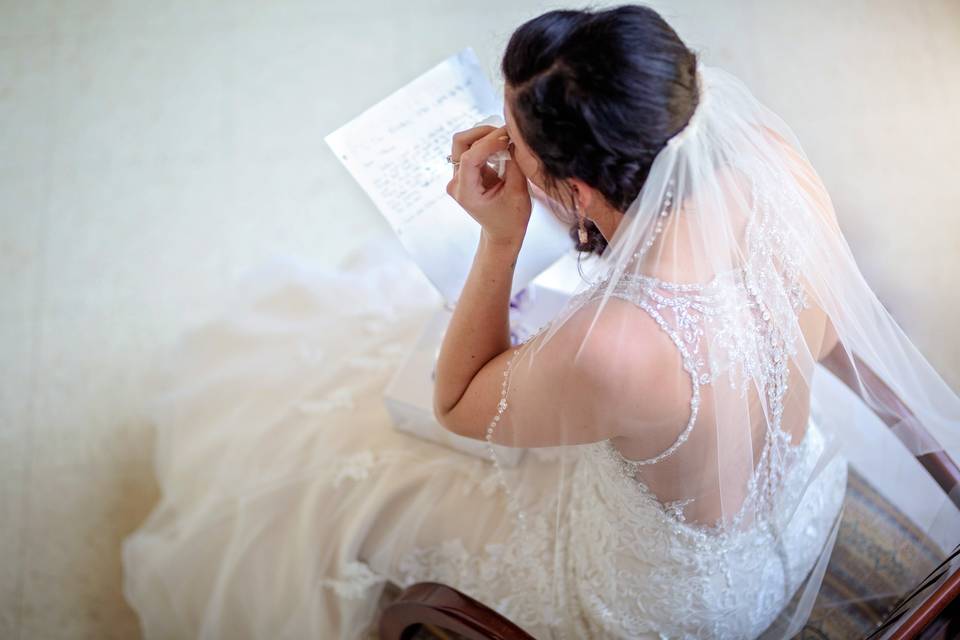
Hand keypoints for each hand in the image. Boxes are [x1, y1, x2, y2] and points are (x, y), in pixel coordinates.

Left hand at [446, 124, 530, 247]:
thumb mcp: (518, 193)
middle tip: (507, 133)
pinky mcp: (464, 172)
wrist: (502, 233)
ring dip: (485, 136)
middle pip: (461, 142)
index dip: (489, 142)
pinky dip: (487, 142)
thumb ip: (515, 164)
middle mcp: (456, 183)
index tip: (509, 136)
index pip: (469, 157)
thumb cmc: (511, 219)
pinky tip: (502, 146)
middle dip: (484, 133)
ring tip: (506, 139)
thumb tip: (513, 139)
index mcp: (466, 192)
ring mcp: (458, 177)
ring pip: (464, 142)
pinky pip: (472, 148)